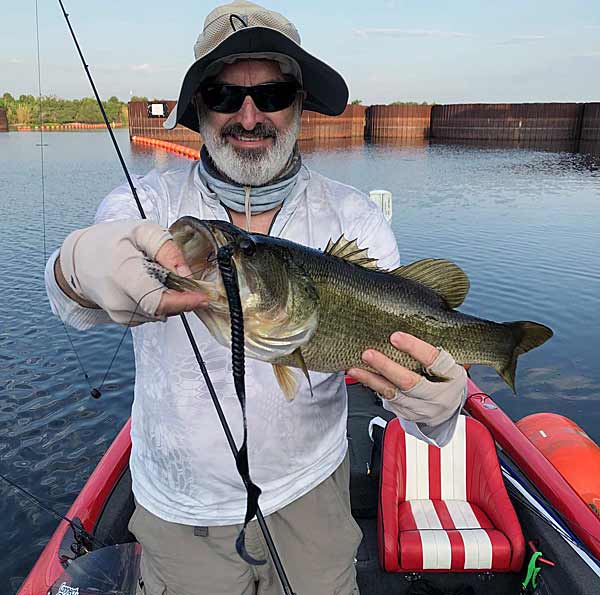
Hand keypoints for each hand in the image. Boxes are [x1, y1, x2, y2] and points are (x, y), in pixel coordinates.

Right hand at [58, 220, 207, 324]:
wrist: (80, 259)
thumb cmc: (110, 242)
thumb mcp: (141, 231)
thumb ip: (167, 249)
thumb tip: (186, 273)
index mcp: (123, 275)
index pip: (157, 301)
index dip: (184, 302)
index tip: (201, 296)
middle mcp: (119, 300)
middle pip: (163, 309)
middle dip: (181, 298)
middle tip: (186, 282)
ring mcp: (120, 313)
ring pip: (159, 313)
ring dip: (169, 299)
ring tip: (158, 277)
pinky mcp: (123, 319)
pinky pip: (151, 314)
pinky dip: (158, 303)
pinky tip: (149, 286)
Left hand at [347, 332, 466, 426]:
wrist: (447, 410)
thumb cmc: (444, 378)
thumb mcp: (448, 363)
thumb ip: (432, 347)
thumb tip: (407, 319)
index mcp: (452, 375)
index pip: (434, 360)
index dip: (414, 348)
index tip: (395, 336)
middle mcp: (438, 395)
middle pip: (411, 382)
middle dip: (387, 367)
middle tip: (369, 354)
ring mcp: (423, 408)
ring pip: (394, 394)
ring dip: (372, 379)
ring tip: (355, 368)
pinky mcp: (408, 414)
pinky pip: (387, 400)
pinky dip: (372, 387)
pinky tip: (361, 376)